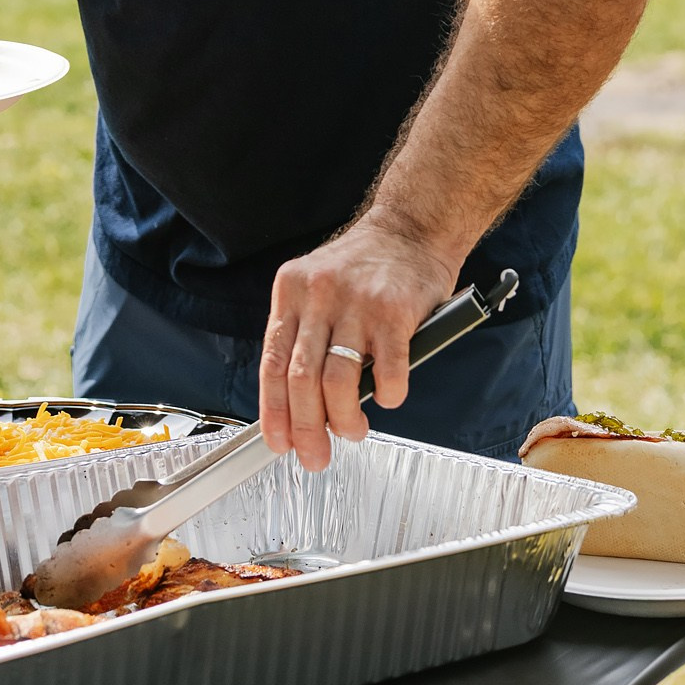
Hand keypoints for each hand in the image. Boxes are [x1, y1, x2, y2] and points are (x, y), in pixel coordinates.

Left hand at [258, 221, 457, 472]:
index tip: (279, 443)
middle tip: (315, 455)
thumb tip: (296, 402)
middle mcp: (319, 296)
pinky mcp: (395, 313)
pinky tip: (388, 398)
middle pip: (301, 379)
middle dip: (306, 428)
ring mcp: (357, 304)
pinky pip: (387, 372)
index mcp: (291, 292)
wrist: (412, 228)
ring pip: (338, 382)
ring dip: (344, 419)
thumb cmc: (367, 266)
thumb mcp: (317, 288)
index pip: (271, 363)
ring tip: (353, 430)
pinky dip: (387, 395)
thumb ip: (304, 335)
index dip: (273, 412)